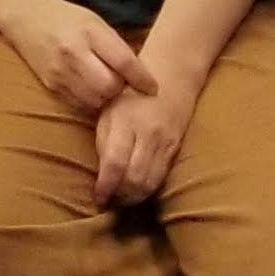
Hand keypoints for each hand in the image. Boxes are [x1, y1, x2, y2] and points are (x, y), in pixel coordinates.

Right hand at [0, 0, 157, 117]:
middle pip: (110, 86)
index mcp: (89, 32)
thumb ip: (116, 47)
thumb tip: (141, 75)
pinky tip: (92, 91)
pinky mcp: (51, 85)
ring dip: (107, 98)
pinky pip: (79, 104)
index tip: (153, 88)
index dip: (142, 78)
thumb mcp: (95, 23)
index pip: (123, 61)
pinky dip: (91, 101)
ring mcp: (59, 72)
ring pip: (95, 100)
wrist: (25, 18)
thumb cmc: (67, 19)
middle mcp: (73, 53)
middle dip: (122, 89)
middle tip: (124, 85)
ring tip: (108, 88)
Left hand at [93, 66, 198, 207]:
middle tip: (108, 201)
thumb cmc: (130, 90)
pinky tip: (137, 189)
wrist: (172, 74)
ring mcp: (166, 142)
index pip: (115, 163)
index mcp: (126, 122)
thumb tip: (102, 173)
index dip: (106, 187)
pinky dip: (148, 188)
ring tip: (121, 199)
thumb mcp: (108, 109)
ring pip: (151, 182)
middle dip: (120, 196)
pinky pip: (162, 176)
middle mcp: (148, 135)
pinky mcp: (176, 148)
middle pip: (135, 178)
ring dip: (134, 196)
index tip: (98, 198)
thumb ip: (103, 140)